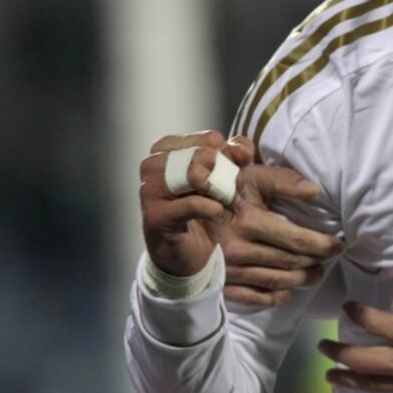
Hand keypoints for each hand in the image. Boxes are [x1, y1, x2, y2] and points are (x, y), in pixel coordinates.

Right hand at [140, 131, 246, 276]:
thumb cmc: (206, 209)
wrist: (190, 254)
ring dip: (219, 190)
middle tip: (233, 192)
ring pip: (193, 174)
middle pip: (202, 154)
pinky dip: (210, 207)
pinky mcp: (154, 216)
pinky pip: (190, 203)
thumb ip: (235, 156)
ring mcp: (149, 190)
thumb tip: (243, 149)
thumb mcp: (225, 176)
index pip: (208, 138)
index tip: (240, 168)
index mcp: (168, 148)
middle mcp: (153, 164)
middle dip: (225, 174)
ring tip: (226, 202)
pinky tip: (218, 213)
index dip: (230, 154)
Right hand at [216, 158, 343, 307]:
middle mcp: (240, 249)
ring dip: (301, 279)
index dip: (324, 245)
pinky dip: (273, 298)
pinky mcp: (221, 281)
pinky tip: (287, 292)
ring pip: (275, 281)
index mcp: (251, 222)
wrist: (181, 206)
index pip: (298, 241)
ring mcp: (229, 269)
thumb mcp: (253, 177)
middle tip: (331, 258)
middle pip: (290, 263)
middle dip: (316, 262)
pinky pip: (251, 297)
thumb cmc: (224, 188)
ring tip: (316, 273)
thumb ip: (285, 181)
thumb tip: (316, 191)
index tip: (339, 244)